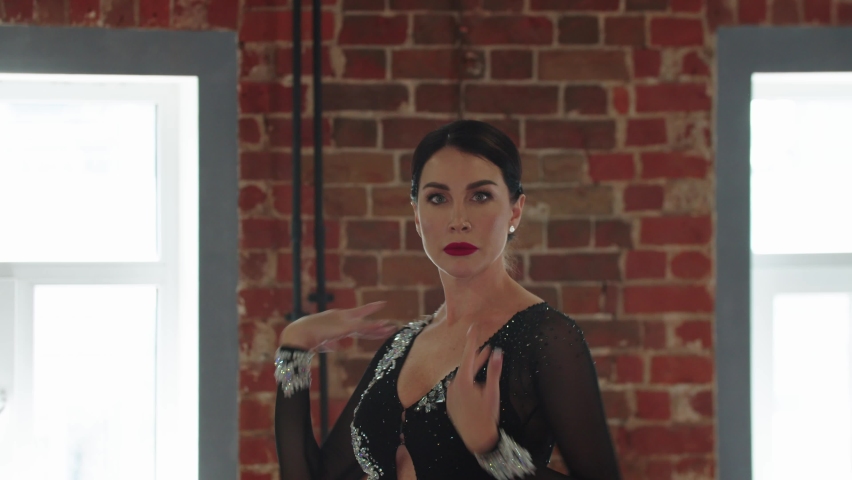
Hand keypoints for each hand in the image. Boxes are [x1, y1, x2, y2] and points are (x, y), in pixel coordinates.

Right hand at [279, 302, 397, 351]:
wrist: (301, 333)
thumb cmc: (308, 337)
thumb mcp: (322, 342)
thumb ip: (330, 344)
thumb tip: (336, 348)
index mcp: (339, 325)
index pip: (358, 327)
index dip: (369, 327)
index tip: (379, 324)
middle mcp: (344, 320)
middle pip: (365, 326)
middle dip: (377, 327)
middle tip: (391, 326)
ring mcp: (346, 322)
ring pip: (367, 326)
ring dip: (379, 327)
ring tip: (392, 327)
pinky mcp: (346, 326)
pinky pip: (364, 327)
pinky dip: (374, 326)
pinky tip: (383, 325)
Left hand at [446, 324, 503, 453]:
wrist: (477, 439)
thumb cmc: (487, 416)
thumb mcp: (493, 392)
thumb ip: (493, 371)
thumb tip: (498, 352)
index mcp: (463, 381)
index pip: (468, 354)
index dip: (471, 340)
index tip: (473, 327)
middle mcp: (453, 385)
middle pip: (466, 366)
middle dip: (477, 356)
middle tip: (486, 346)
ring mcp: (450, 394)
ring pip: (463, 376)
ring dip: (474, 369)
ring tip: (484, 359)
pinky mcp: (450, 402)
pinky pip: (459, 387)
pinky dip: (468, 381)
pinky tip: (477, 382)